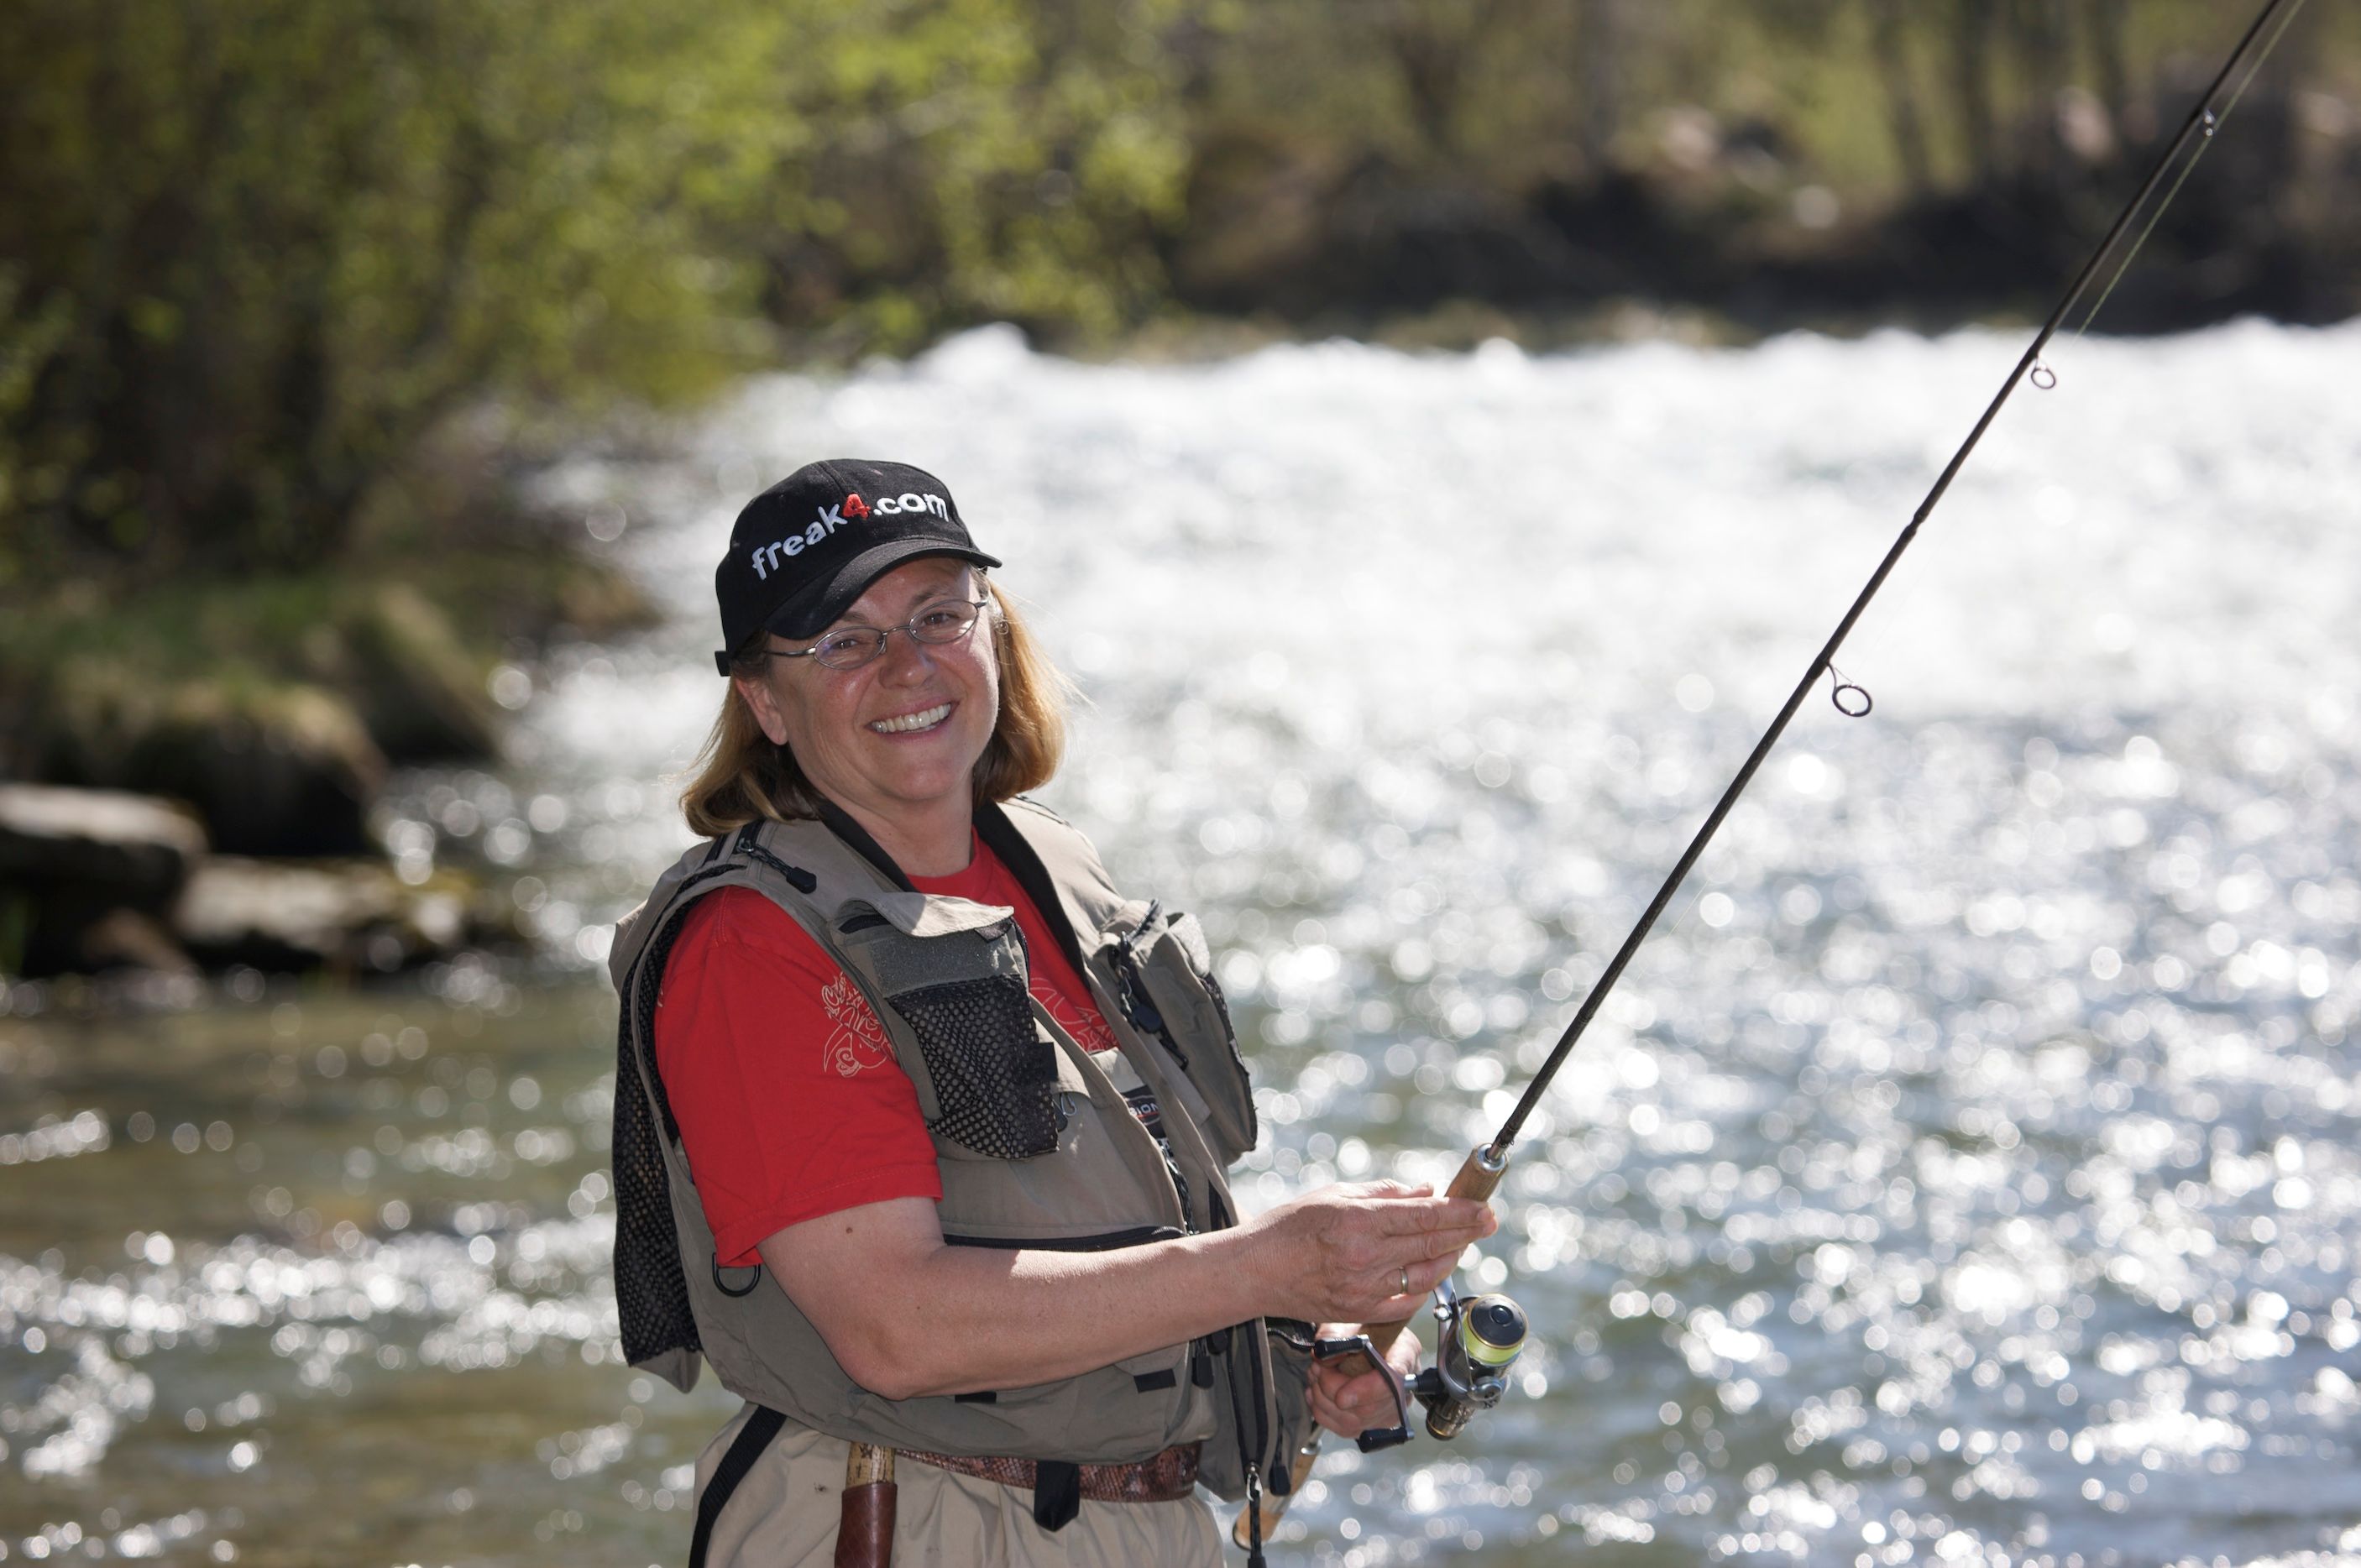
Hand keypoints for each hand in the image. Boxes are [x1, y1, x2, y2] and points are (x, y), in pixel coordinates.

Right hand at [1241, 1180, 1495, 1324]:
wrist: (1255, 1272)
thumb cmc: (1290, 1226)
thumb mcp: (1334, 1195)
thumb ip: (1383, 1193)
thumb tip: (1426, 1191)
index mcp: (1358, 1222)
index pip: (1423, 1216)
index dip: (1459, 1212)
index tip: (1483, 1207)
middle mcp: (1365, 1257)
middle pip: (1431, 1244)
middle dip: (1466, 1232)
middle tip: (1487, 1221)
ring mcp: (1364, 1289)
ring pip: (1425, 1275)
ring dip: (1448, 1258)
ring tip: (1459, 1243)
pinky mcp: (1361, 1312)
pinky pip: (1407, 1302)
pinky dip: (1424, 1285)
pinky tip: (1429, 1270)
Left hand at [1307, 1326, 1421, 1439]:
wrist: (1357, 1335)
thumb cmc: (1356, 1326)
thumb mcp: (1345, 1320)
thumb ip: (1334, 1337)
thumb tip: (1323, 1358)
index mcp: (1405, 1352)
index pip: (1395, 1378)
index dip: (1367, 1391)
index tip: (1341, 1397)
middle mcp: (1404, 1385)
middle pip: (1371, 1407)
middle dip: (1333, 1390)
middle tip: (1317, 1368)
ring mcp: (1391, 1408)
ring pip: (1355, 1421)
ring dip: (1324, 1401)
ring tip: (1316, 1376)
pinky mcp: (1374, 1423)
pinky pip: (1346, 1429)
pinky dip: (1323, 1412)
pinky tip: (1318, 1392)